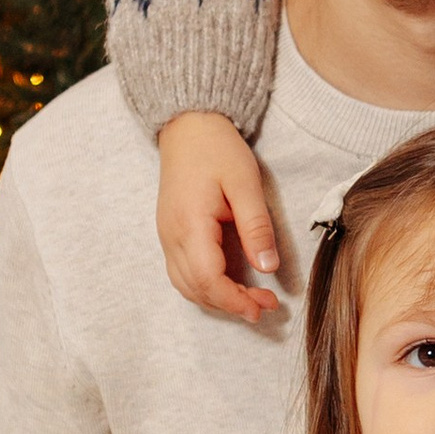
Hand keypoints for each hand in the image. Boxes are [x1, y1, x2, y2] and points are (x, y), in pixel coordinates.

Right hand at [155, 111, 282, 325]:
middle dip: (230, 305)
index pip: (208, 279)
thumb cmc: (217, 149)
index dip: (235, 301)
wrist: (188, 126)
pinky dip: (205, 287)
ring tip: (251, 300)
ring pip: (186, 286)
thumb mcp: (246, 183)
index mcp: (190, 225)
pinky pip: (183, 273)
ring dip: (217, 299)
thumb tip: (267, 268)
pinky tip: (228, 285)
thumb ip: (256, 227)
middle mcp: (172, 236)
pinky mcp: (171, 234)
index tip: (264, 307)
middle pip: (196, 289)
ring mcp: (167, 236)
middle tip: (266, 306)